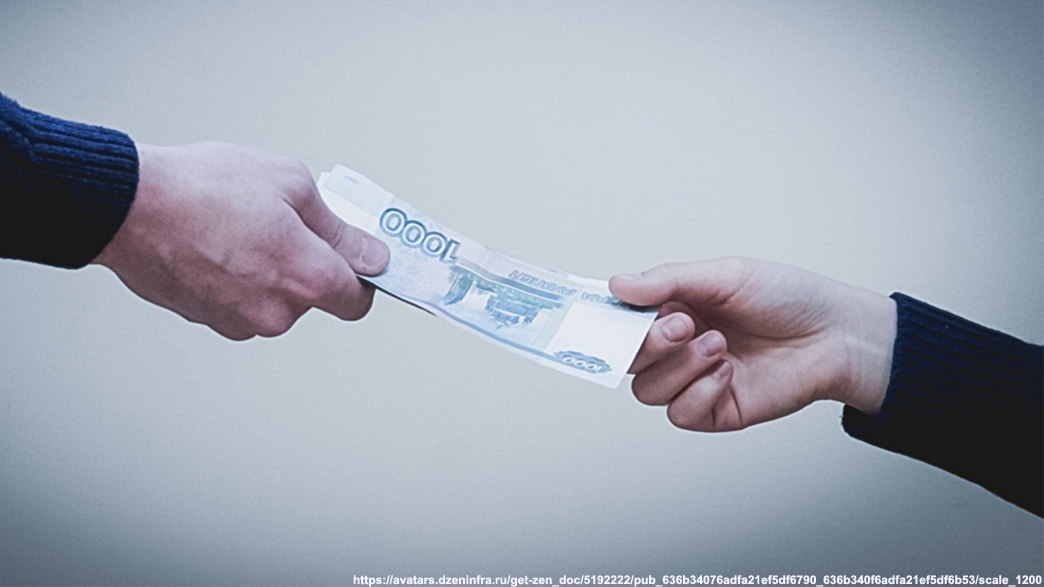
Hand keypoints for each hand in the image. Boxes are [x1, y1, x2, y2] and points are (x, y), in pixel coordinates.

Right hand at [93, 142, 388, 339]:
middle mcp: (276, 312)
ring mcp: (239, 320)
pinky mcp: (207, 319)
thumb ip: (340, 229)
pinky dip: (236, 278)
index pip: (358, 301)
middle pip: (312, 296)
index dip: (362, 277)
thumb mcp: (291, 184)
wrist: (128, 206)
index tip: (359, 258)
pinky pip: (240, 300)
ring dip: (268, 270)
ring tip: (241, 227)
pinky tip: (216, 243)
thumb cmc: (205, 187)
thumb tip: (372, 254)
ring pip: (273, 299)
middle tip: (283, 222)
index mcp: (307, 279)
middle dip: (306, 263)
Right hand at [609, 258, 895, 431]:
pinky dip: (698, 392)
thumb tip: (616, 285)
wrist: (836, 335)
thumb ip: (667, 281)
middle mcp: (677, 347)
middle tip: (683, 324)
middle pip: (626, 359)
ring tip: (719, 345)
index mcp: (673, 309)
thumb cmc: (788, 297)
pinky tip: (727, 373)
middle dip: (648, 342)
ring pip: (647, 390)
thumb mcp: (724, 275)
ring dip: (679, 366)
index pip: (621, 321)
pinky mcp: (714, 410)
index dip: (607, 322)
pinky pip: (680, 413)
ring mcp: (694, 380)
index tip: (604, 315)